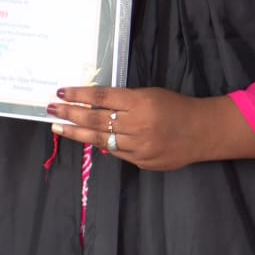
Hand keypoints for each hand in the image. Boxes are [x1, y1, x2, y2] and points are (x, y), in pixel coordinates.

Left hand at [45, 86, 254, 170]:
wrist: (203, 132)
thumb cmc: (176, 107)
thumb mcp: (150, 94)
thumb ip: (124, 101)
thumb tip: (93, 105)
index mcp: (141, 102)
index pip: (102, 97)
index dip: (79, 95)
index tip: (61, 92)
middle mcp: (138, 125)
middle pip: (96, 119)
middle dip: (70, 114)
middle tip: (51, 109)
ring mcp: (140, 147)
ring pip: (101, 139)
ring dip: (77, 133)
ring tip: (58, 127)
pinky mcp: (142, 162)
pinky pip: (116, 152)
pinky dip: (101, 144)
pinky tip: (86, 139)